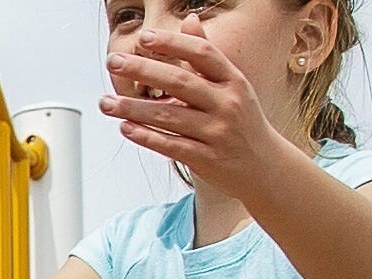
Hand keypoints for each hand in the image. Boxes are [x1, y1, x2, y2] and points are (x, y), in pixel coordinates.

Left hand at [101, 21, 305, 175]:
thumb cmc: (242, 120)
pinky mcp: (206, 159)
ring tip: (106, 103)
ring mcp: (217, 132)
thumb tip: (189, 18)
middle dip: (142, 70)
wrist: (264, 166)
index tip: (143, 37)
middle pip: (180, 81)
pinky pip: (171, 145)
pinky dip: (146, 136)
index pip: (202, 53)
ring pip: (168, 116)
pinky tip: (125, 127)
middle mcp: (227, 104)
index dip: (172, 43)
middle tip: (114, 62)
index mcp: (233, 80)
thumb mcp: (233, 84)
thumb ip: (206, 55)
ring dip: (133, 108)